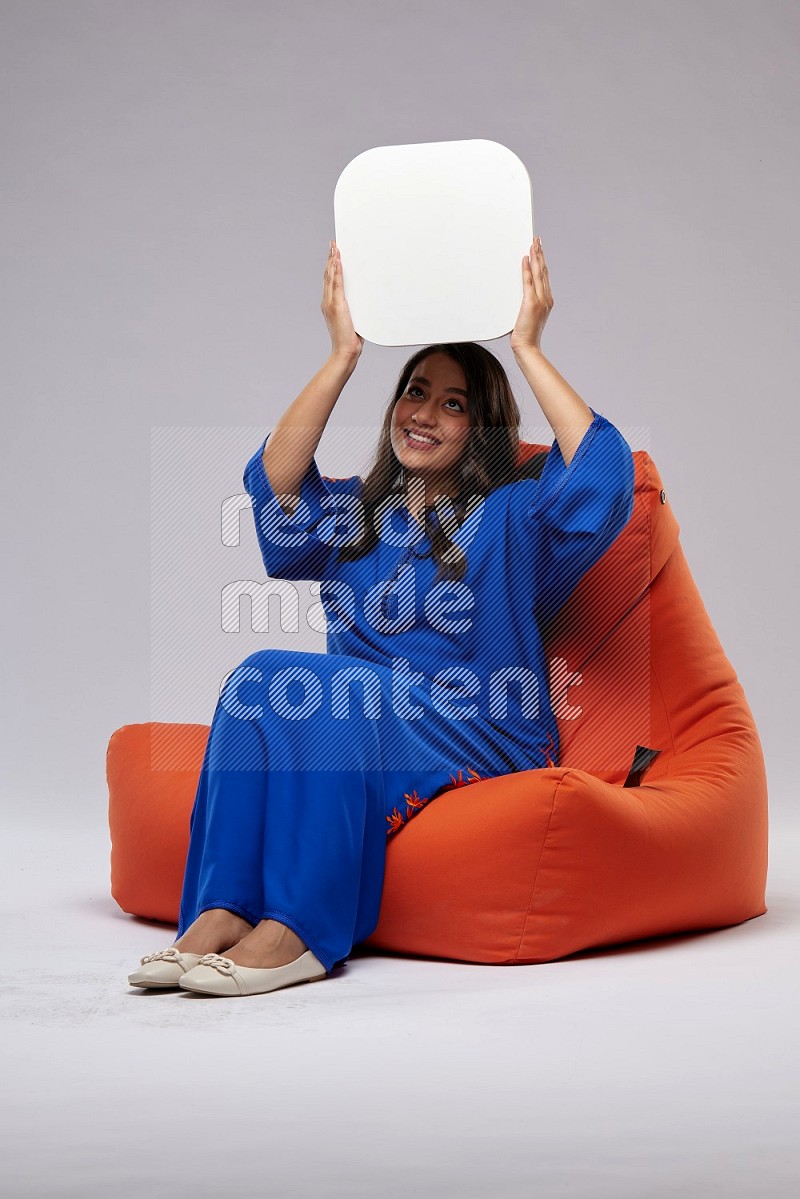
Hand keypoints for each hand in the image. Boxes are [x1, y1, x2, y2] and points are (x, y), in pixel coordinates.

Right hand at [321, 240, 364, 359]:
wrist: (346, 350)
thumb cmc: (350, 338)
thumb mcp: (354, 320)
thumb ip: (355, 310)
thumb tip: (365, 303)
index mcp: (330, 304)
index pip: (330, 281)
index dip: (331, 266)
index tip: (333, 254)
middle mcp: (327, 301)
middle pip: (328, 275)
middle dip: (330, 258)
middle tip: (333, 244)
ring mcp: (330, 303)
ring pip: (330, 276)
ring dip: (333, 260)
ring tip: (335, 247)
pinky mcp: (337, 305)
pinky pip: (336, 283)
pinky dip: (336, 270)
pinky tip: (337, 260)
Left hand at [510, 236, 553, 354]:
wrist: (527, 347)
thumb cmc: (525, 335)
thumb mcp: (526, 316)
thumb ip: (525, 304)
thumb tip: (517, 296)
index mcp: (546, 301)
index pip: (544, 277)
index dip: (542, 262)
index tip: (539, 250)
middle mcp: (546, 298)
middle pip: (543, 271)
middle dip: (540, 254)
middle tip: (537, 240)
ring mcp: (540, 300)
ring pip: (538, 273)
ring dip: (536, 257)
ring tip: (533, 243)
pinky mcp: (531, 303)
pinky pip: (529, 281)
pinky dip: (527, 269)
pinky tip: (526, 258)